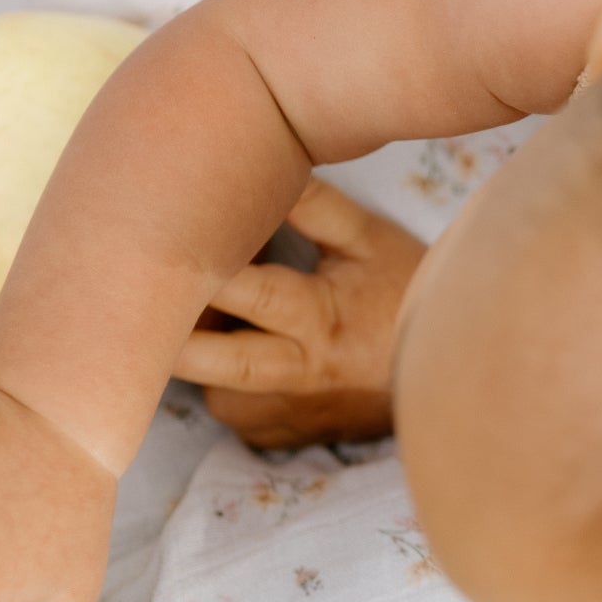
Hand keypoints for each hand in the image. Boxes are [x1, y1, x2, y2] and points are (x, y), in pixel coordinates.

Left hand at [167, 177, 424, 448]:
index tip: (171, 236)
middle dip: (171, 330)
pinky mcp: (276, 435)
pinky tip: (239, 345)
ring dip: (197, 355)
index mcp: (318, 317)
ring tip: (213, 312)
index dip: (205, 265)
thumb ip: (314, 207)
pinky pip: (229, 411)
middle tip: (153, 293)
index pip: (248, 291)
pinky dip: (222, 380)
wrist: (448, 376)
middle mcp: (295, 374)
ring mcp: (283, 413)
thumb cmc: (404, 297)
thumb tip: (260, 166)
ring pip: (210, 391)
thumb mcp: (370, 241)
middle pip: (207, 361)